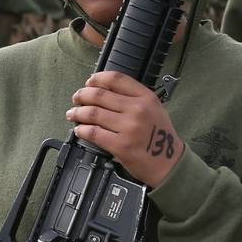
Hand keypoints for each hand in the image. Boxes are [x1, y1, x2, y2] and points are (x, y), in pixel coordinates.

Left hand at [67, 71, 183, 186]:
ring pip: (92, 113)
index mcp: (147, 98)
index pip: (116, 79)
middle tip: (77, 98)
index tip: (89, 82)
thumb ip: (134, 98)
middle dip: (82, 95)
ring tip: (73, 114)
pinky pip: (93, 133)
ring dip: (78, 113)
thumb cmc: (161, 138)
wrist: (169, 163)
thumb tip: (103, 90)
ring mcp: (129, 128)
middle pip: (99, 95)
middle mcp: (138, 110)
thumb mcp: (155, 110)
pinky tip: (80, 130)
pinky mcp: (120, 145)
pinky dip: (82, 130)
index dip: (97, 79)